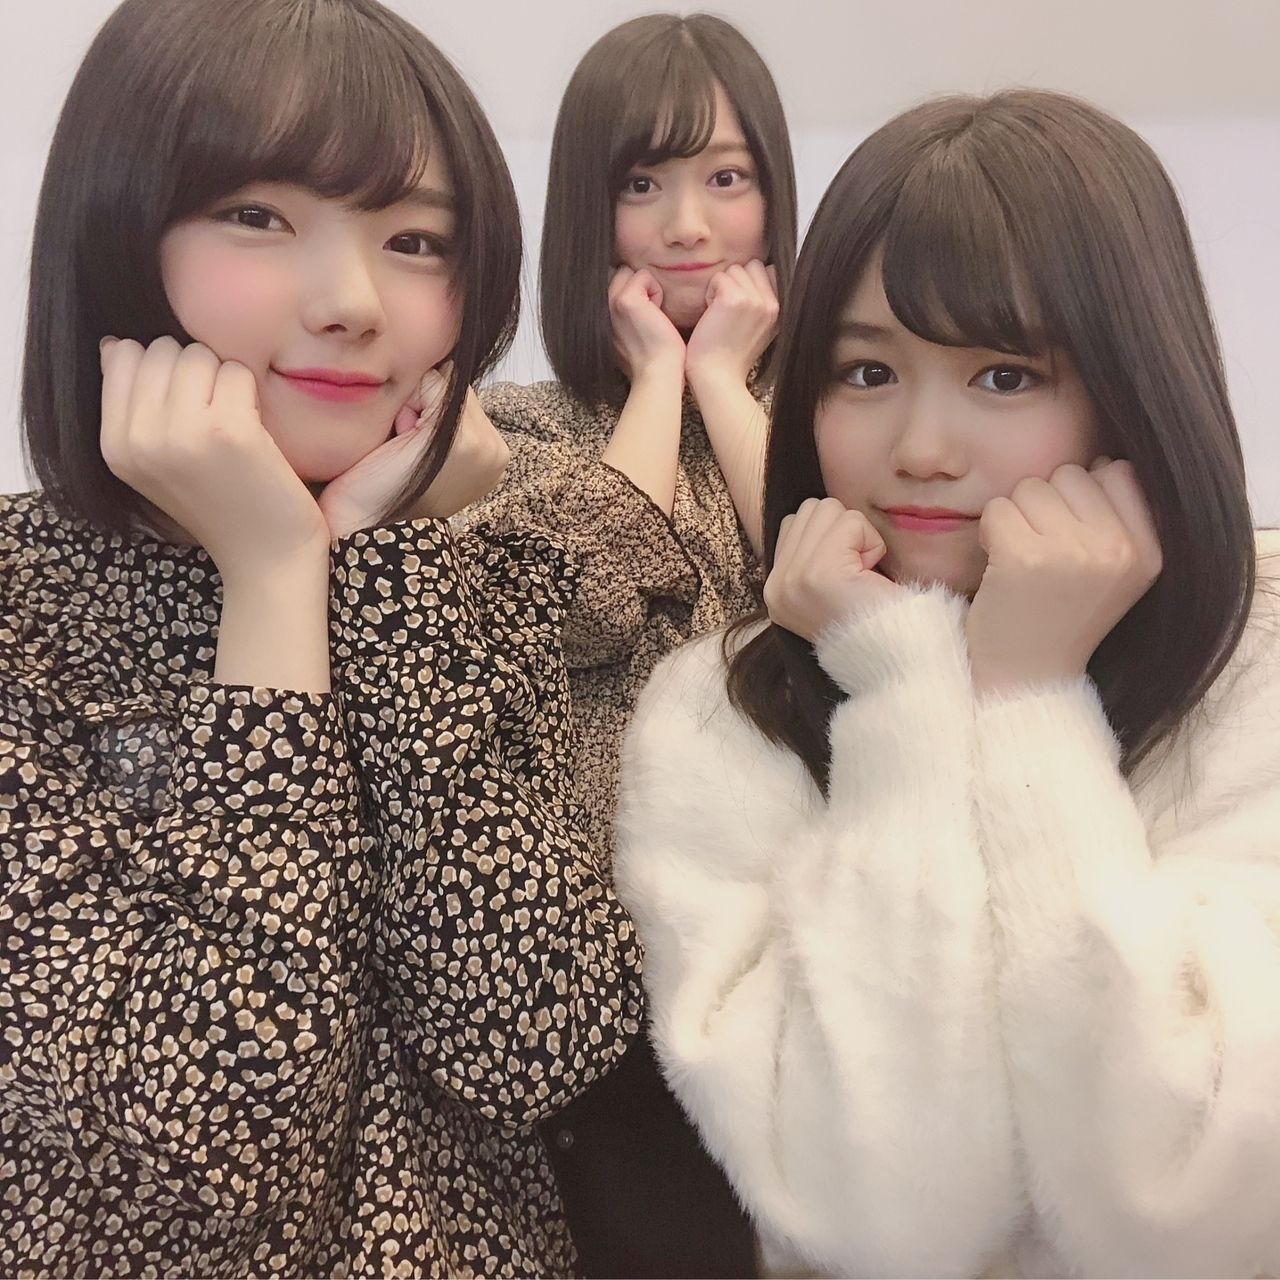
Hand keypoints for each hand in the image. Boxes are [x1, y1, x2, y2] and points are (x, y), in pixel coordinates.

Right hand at [99, 336, 328, 581]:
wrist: (266, 558)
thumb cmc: (220, 505)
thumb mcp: (155, 462)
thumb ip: (131, 407)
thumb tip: (115, 344)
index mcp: (113, 444)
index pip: (122, 354)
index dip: (163, 370)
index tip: (186, 407)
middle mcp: (139, 438)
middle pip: (162, 349)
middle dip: (194, 370)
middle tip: (214, 416)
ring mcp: (182, 433)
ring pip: (199, 354)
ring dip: (224, 379)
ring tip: (233, 424)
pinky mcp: (229, 431)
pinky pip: (237, 372)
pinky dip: (251, 393)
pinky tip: (254, 431)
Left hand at [318, 363, 508, 536]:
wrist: (363, 521)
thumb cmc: (383, 485)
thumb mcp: (428, 448)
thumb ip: (445, 415)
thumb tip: (443, 367)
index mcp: (494, 458)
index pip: (465, 400)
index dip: (432, 413)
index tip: (416, 452)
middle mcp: (496, 452)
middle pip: (457, 389)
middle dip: (425, 408)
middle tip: (406, 451)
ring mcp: (481, 446)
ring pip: (445, 385)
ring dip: (415, 408)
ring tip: (403, 448)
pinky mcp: (457, 438)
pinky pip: (433, 384)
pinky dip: (408, 407)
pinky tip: (399, 442)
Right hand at [609, 266, 685, 381]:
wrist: (656, 372)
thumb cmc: (650, 356)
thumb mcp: (627, 332)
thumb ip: (622, 313)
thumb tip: (634, 295)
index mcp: (598, 315)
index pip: (614, 282)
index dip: (632, 292)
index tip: (641, 318)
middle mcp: (599, 307)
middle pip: (620, 273)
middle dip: (637, 287)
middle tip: (647, 315)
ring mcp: (610, 302)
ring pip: (630, 271)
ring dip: (646, 289)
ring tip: (651, 315)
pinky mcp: (626, 300)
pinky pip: (644, 275)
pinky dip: (656, 291)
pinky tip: (655, 314)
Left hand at [684, 260, 778, 388]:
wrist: (718, 377)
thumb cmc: (731, 356)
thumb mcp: (761, 330)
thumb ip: (764, 305)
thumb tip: (761, 276)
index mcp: (781, 310)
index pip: (771, 271)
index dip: (752, 281)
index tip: (740, 304)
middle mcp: (772, 303)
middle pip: (753, 266)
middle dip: (737, 281)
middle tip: (728, 309)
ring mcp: (755, 300)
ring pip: (735, 269)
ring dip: (722, 287)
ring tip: (720, 313)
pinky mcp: (734, 298)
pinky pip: (719, 277)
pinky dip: (710, 292)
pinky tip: (711, 315)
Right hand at [763, 497, 898, 642]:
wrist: (895, 660)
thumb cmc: (875, 622)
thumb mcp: (826, 589)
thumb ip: (811, 554)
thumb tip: (818, 515)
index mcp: (775, 591)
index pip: (793, 523)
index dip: (831, 537)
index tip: (846, 577)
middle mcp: (776, 585)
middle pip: (810, 510)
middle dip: (842, 531)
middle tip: (856, 574)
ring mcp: (793, 578)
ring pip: (828, 509)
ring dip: (857, 535)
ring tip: (862, 574)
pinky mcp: (820, 571)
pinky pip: (851, 522)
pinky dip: (871, 543)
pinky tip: (871, 576)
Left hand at [965, 460, 1162, 692]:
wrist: (1025, 679)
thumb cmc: (1060, 618)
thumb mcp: (1114, 572)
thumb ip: (1118, 517)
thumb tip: (1100, 459)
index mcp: (1149, 551)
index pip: (1118, 470)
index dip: (1082, 495)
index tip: (1070, 537)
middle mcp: (1119, 550)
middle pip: (1069, 473)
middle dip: (1046, 504)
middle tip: (1041, 554)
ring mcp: (1074, 553)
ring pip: (1030, 486)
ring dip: (1016, 517)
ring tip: (1021, 562)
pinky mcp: (1025, 559)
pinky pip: (998, 508)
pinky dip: (989, 533)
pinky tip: (999, 567)